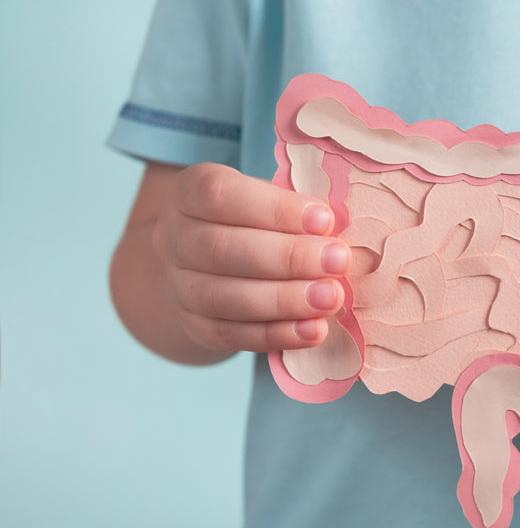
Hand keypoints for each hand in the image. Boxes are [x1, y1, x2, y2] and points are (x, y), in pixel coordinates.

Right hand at [151, 162, 350, 353]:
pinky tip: (313, 330)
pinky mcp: (192, 325)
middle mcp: (173, 237)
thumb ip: (295, 211)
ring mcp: (178, 285)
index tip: (325, 220)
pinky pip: (229, 335)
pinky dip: (275, 335)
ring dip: (284, 300)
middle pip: (220, 249)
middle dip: (288, 257)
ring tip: (331, 298)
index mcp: (188, 192)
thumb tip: (338, 231)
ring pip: (222, 297)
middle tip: (339, 262)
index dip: (274, 208)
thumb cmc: (253, 222)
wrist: (205, 266)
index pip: (219, 194)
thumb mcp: (267, 199)